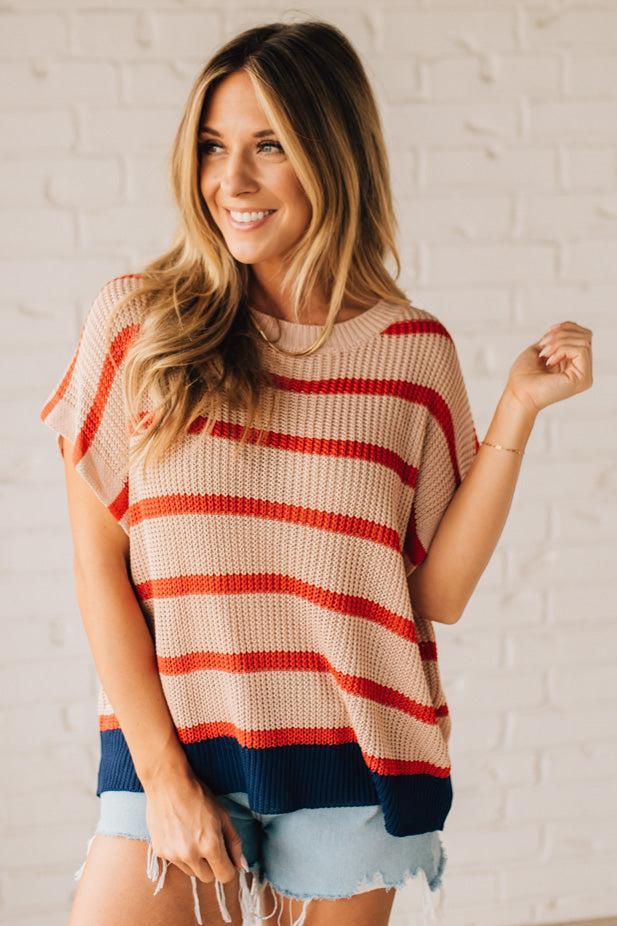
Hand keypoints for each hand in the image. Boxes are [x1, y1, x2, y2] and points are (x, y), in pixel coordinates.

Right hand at [144, 768, 245, 883]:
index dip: (228, 868)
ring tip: (193, 836)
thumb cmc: (199, 796)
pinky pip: (176, 862)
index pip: (225, 876)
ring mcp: (173, 855)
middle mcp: (191, 855)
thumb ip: (234, 842)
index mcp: (210, 846)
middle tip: (209, 844)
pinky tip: (179, 833)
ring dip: (195, 861)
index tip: (226, 858)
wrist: (168, 783)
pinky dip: (180, 853)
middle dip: (212, 865)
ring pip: (191, 872)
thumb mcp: (223, 815)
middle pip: (207, 878)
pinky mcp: (160, 852)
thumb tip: (241, 864)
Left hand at [505, 320, 592, 414]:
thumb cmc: (524, 375)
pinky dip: (562, 349)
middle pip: (585, 336)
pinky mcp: (583, 378)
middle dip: (562, 333)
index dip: (565, 328)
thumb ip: (557, 338)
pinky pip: (581, 350)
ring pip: (584, 341)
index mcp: (573, 363)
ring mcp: (584, 375)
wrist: (518, 393)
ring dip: (559, 342)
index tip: (545, 337)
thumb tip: (568, 326)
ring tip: (544, 354)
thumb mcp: (541, 348)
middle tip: (544, 345)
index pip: (581, 335)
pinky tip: (549, 361)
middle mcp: (582, 369)